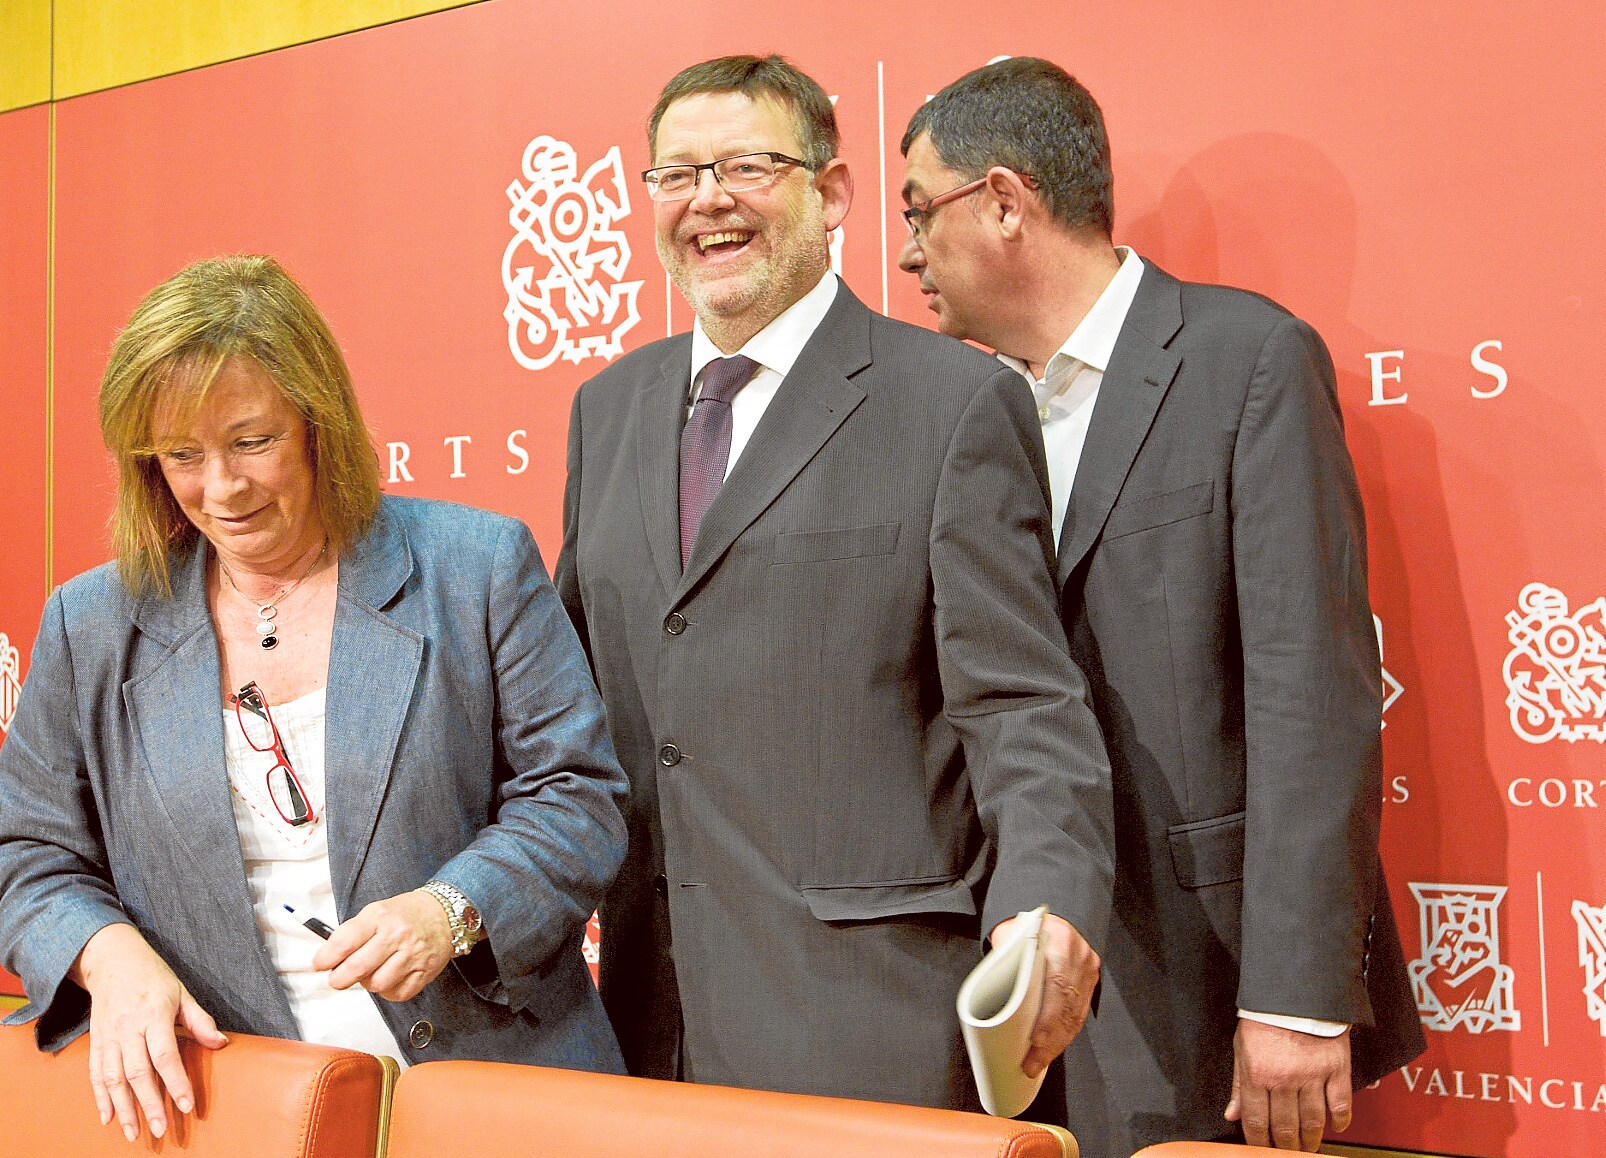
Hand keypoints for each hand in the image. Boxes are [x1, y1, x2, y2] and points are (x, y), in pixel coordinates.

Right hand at [73, 923, 227, 1141]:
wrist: (112, 960)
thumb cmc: (153, 977)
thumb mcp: (181, 992)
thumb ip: (199, 1020)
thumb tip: (221, 1043)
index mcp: (153, 1015)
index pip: (165, 1055)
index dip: (176, 1082)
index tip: (187, 1106)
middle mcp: (128, 1029)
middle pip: (138, 1073)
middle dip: (149, 1104)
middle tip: (160, 1130)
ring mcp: (109, 1037)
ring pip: (113, 1079)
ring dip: (123, 1108)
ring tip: (133, 1132)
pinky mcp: (96, 1041)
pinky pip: (95, 1074)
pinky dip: (100, 1097)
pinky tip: (107, 1117)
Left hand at [312, 890, 454, 1000]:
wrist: (445, 913)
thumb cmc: (406, 913)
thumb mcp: (376, 912)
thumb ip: (352, 934)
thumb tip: (328, 959)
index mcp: (379, 917)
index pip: (344, 942)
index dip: (326, 958)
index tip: (320, 964)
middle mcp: (396, 935)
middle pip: (358, 968)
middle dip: (339, 978)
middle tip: (337, 979)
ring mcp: (412, 955)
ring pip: (377, 984)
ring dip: (367, 984)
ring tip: (369, 974)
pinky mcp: (424, 972)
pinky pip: (398, 994)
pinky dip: (388, 991)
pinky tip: (388, 979)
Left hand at [987, 912, 1099, 1077]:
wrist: (1052, 916)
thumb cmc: (1023, 928)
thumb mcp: (1010, 936)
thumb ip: (1004, 960)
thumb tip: (989, 997)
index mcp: (1058, 940)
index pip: (1056, 985)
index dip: (1047, 1017)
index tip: (1035, 1041)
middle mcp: (1078, 955)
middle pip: (1066, 1007)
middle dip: (1049, 1041)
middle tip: (1031, 1064)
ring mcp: (1088, 967)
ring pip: (1076, 1015)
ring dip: (1058, 1044)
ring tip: (1038, 1063)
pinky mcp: (1091, 978)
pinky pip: (1080, 1013)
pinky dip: (1066, 1033)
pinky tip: (1054, 1048)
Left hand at [1223, 1017, 1352, 1149]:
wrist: (1294, 991)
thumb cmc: (1265, 1017)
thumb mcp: (1241, 1047)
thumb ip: (1238, 1084)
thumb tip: (1232, 1114)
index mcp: (1256, 1073)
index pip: (1256, 1121)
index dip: (1259, 1141)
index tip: (1262, 1148)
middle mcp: (1283, 1078)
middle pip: (1285, 1127)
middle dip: (1285, 1145)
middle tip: (1287, 1150)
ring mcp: (1311, 1075)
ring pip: (1313, 1121)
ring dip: (1311, 1139)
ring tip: (1309, 1145)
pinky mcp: (1335, 1068)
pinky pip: (1340, 1104)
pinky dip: (1340, 1121)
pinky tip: (1336, 1127)